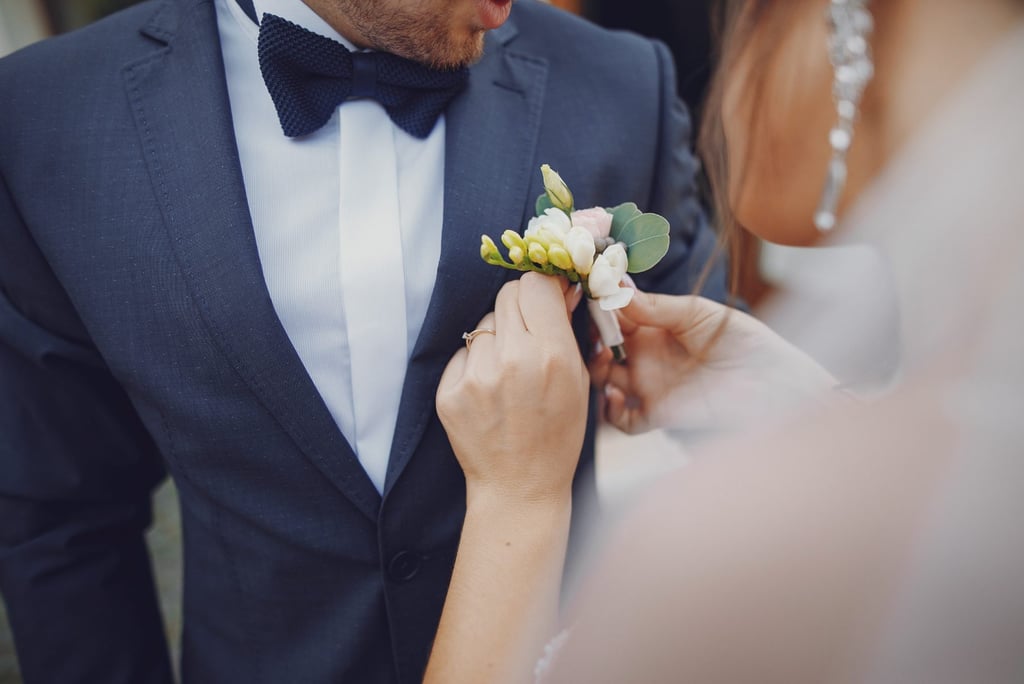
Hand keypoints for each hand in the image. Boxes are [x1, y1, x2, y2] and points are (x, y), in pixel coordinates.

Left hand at [437, 273, 588, 504]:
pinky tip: (489, 391)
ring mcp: (477, 375)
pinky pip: (464, 353)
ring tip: (508, 374)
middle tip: (528, 331)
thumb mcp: (579, 382)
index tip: (546, 294)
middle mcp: (512, 358)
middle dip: (520, 306)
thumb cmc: (557, 437)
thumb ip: (567, 332)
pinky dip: (476, 363)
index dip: (543, 286)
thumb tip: (559, 289)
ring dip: (497, 338)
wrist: (520, 487)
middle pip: (508, 294)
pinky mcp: (450, 390)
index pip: (536, 283)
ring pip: (484, 323)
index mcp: (552, 354)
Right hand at [590, 291, 837, 434]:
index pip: (614, 314)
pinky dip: (611, 412)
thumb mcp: (699, 313)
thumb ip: (658, 306)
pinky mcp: (658, 414)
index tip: (584, 294)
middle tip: (588, 330)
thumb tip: (617, 290)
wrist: (773, 382)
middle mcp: (646, 355)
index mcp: (655, 326)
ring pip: (604, 380)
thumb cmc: (745, 340)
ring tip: (603, 360)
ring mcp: (650, 385)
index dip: (597, 306)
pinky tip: (616, 397)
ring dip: (595, 370)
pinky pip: (623, 420)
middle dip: (589, 338)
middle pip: (601, 346)